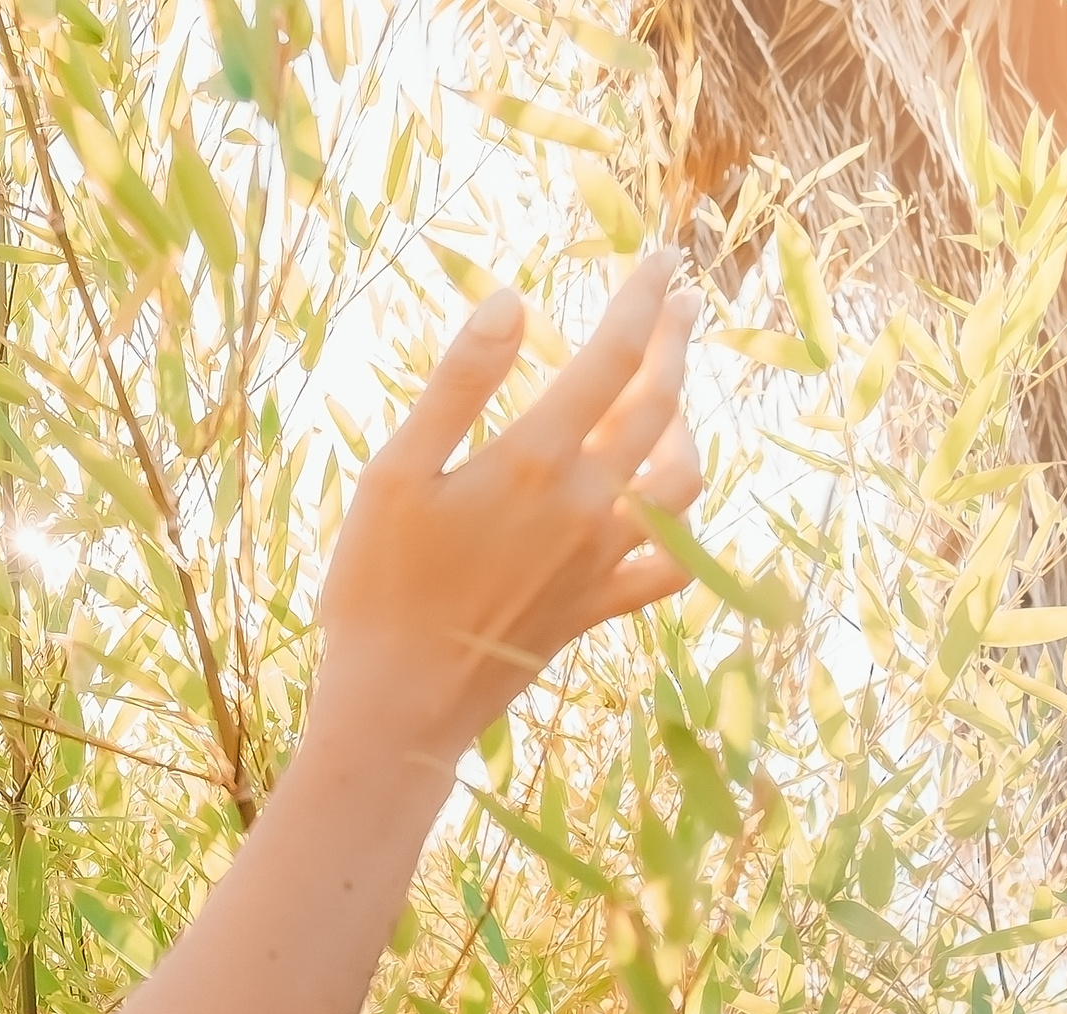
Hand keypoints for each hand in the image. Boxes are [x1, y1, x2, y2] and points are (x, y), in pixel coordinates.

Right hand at [314, 247, 705, 761]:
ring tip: (675, 398)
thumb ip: (458, 383)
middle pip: (658, 405)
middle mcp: (588, 504)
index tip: (657, 258)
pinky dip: (683, 533)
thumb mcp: (395, 473)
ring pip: (681, 480)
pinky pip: (669, 568)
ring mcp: (601, 560)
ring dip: (688, 426)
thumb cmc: (378, 586)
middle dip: (673, 343)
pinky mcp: (596, 608)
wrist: (399, 703)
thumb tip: (512, 302)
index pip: (613, 358)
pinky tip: (670, 513)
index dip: (640, 302)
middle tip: (678, 299)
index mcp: (537, 460)